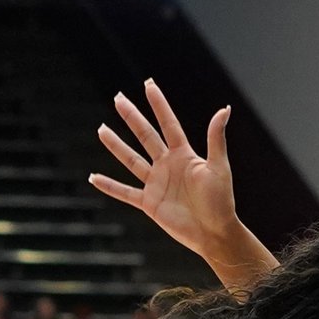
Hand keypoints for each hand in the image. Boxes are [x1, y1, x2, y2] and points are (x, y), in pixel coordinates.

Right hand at [90, 80, 238, 254]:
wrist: (215, 234)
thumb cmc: (221, 202)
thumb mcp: (219, 167)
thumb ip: (216, 138)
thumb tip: (225, 109)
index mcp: (184, 155)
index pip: (168, 124)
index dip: (158, 104)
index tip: (148, 84)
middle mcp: (168, 165)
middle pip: (145, 136)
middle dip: (131, 117)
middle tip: (118, 98)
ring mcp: (157, 183)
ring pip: (131, 160)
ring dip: (116, 146)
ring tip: (101, 130)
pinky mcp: (149, 203)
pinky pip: (125, 193)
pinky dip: (109, 186)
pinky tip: (93, 177)